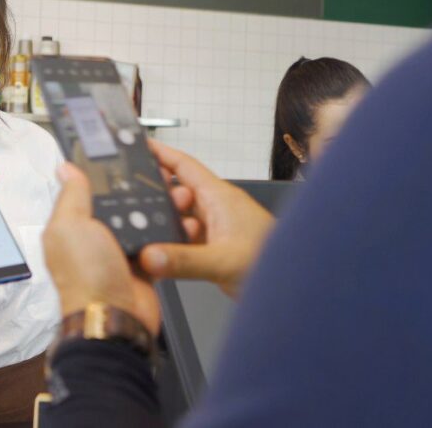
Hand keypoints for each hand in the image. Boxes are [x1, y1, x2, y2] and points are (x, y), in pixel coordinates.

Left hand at [43, 163, 161, 335]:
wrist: (114, 318)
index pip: (85, 189)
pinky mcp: (141, 264)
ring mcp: (118, 251)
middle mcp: (93, 237)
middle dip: (137, 189)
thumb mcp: (71, 226)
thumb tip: (66, 168)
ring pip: (140, 220)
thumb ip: (71, 196)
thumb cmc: (85, 276)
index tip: (121, 154)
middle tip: (158, 173)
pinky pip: (157, 242)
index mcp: (71, 225)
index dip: (100, 172)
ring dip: (158, 208)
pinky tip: (181, 218)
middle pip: (117, 203)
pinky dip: (170, 232)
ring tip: (176, 192)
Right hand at [139, 140, 273, 298]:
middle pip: (177, 192)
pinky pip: (185, 239)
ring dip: (165, 224)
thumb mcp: (222, 261)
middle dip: (156, 196)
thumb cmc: (274, 262)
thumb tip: (149, 257)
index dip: (161, 154)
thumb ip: (184, 260)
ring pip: (180, 218)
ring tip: (150, 234)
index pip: (184, 166)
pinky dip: (172, 244)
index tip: (138, 145)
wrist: (296, 285)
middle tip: (135, 204)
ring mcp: (215, 229)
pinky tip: (161, 253)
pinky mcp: (214, 249)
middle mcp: (215, 209)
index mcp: (219, 197)